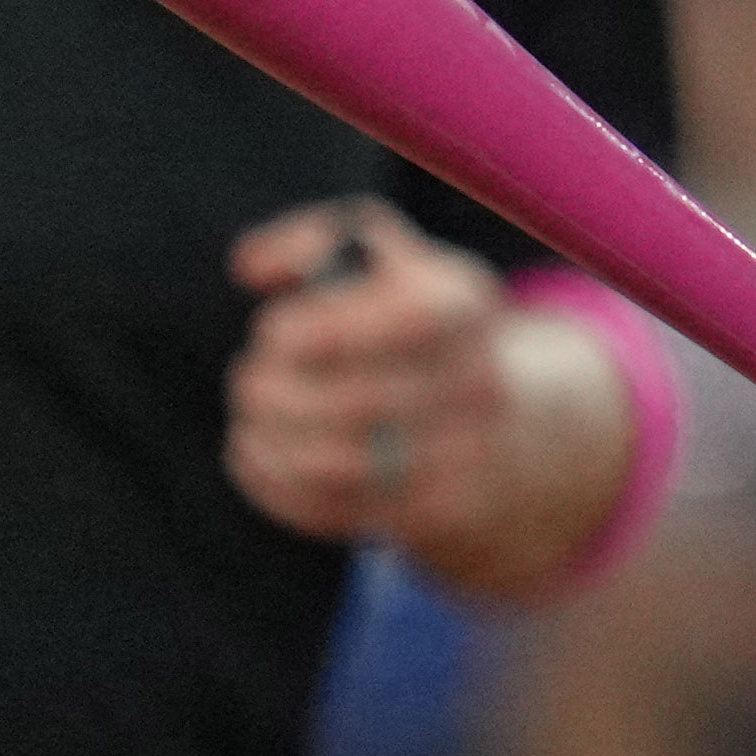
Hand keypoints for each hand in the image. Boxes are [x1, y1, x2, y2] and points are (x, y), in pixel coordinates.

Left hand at [225, 202, 526, 556]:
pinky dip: (276, 486)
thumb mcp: (383, 259)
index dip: (303, 332)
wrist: (505, 415)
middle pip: (350, 402)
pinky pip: (336, 510)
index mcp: (463, 303)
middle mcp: (476, 381)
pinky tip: (257, 456)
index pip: (375, 324)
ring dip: (269, 442)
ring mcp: (465, 456)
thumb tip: (249, 267)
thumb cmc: (413, 321)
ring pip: (336, 467)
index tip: (272, 332)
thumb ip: (310, 243)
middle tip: (249, 381)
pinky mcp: (438, 512)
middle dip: (273, 391)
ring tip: (250, 422)